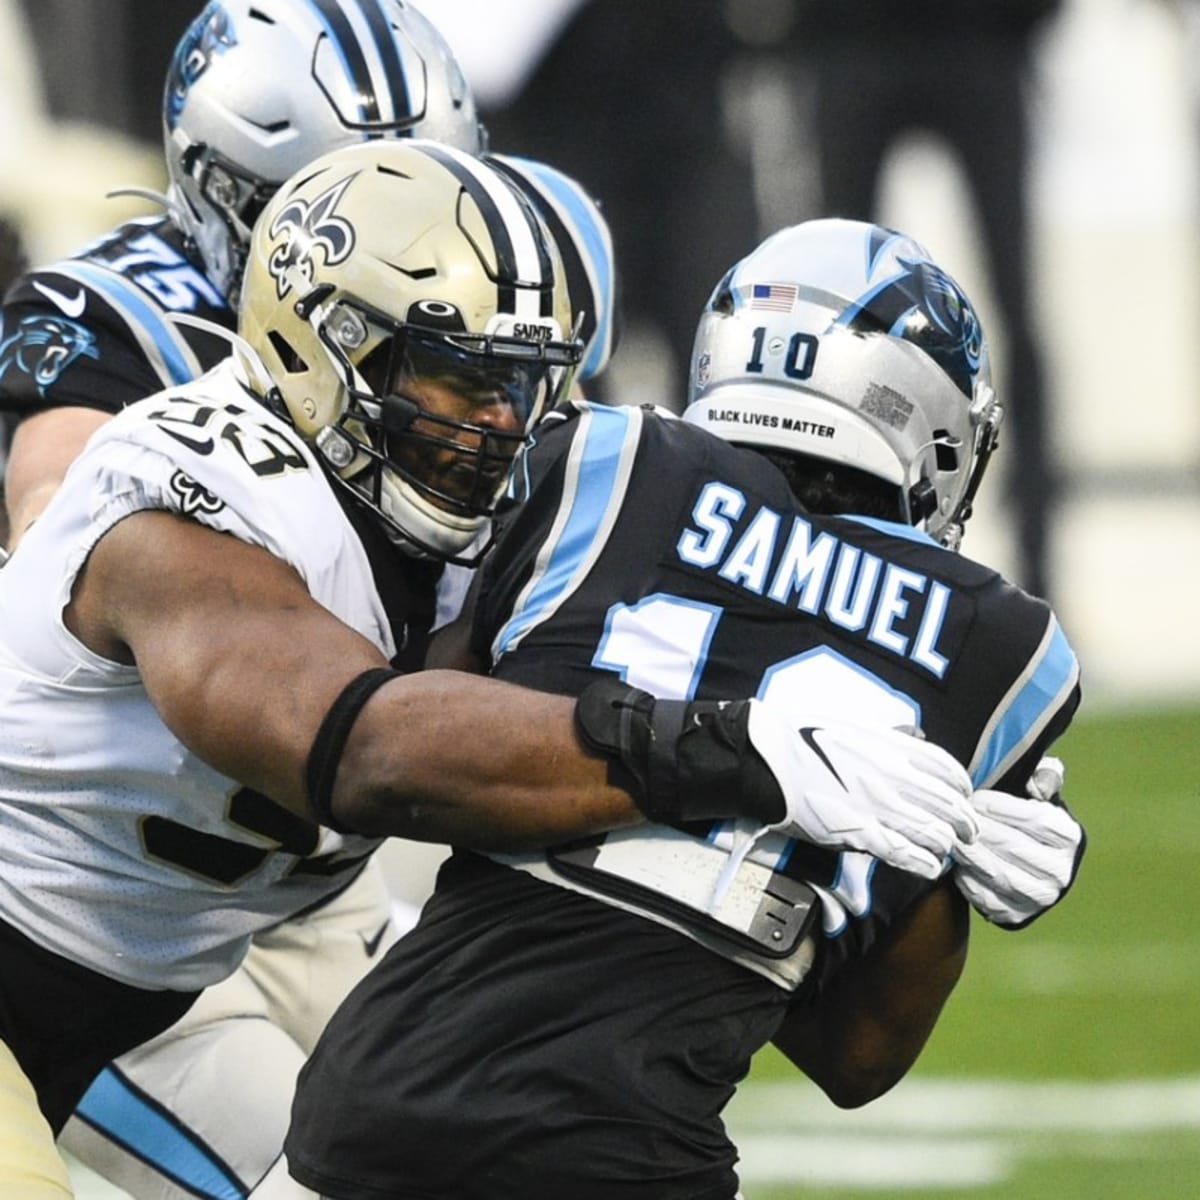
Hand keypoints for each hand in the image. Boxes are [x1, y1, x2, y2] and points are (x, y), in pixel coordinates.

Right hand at [746, 706, 977, 879]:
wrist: (770, 762)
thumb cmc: (806, 739)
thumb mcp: (856, 726)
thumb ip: (892, 735)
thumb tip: (919, 735)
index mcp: (894, 748)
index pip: (949, 770)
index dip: (963, 788)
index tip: (964, 797)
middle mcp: (894, 777)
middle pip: (950, 806)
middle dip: (964, 823)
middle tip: (966, 833)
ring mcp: (880, 808)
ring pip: (936, 834)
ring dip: (946, 845)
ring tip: (944, 850)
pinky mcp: (861, 834)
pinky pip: (907, 855)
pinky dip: (926, 864)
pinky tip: (929, 866)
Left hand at [951, 761, 1084, 927]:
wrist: (1026, 867)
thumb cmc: (1026, 820)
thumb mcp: (1039, 795)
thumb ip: (1042, 779)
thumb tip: (1038, 783)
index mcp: (1070, 837)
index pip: (1037, 820)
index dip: (1002, 808)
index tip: (976, 798)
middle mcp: (1060, 871)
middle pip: (1013, 847)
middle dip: (980, 829)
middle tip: (956, 817)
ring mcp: (1040, 897)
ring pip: (999, 874)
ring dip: (970, 855)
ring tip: (952, 837)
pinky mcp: (1016, 915)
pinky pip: (986, 898)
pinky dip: (967, 880)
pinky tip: (956, 864)